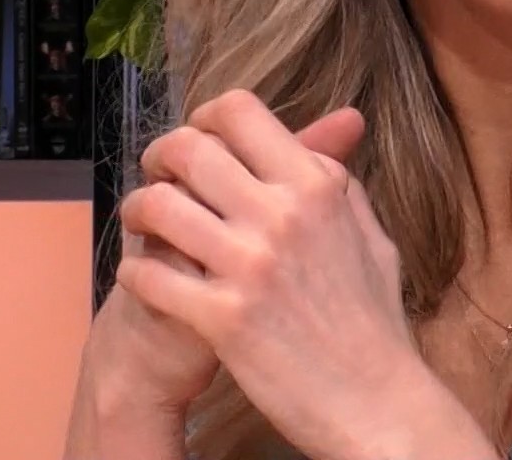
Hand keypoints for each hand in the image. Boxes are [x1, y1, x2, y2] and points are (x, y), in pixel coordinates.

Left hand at [86, 106, 368, 416]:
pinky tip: (144, 278)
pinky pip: (150, 275)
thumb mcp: (371, 237)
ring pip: (158, 206)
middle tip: (157, 176)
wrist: (375, 400)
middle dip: (160, 157)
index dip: (205, 119)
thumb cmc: (375, 322)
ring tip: (141, 225)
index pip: (240, 112)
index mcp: (317, 186)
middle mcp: (281, 214)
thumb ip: (341, 184)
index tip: (198, 141)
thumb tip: (327, 139)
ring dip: (139, 211)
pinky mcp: (221, 316)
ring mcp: (249, 265)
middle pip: (190, 149)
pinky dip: (136, 273)